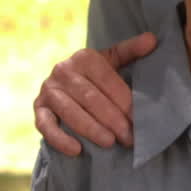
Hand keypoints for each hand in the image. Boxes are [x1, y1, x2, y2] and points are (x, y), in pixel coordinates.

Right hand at [33, 32, 157, 155]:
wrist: (63, 83)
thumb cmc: (94, 75)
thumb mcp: (111, 61)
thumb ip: (130, 51)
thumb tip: (152, 40)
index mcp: (84, 57)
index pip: (107, 80)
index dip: (124, 101)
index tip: (138, 120)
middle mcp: (63, 71)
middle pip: (91, 98)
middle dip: (112, 120)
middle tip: (128, 138)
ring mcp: (48, 90)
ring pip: (71, 112)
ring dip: (91, 129)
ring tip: (109, 143)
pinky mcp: (38, 108)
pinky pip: (46, 125)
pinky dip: (60, 139)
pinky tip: (76, 150)